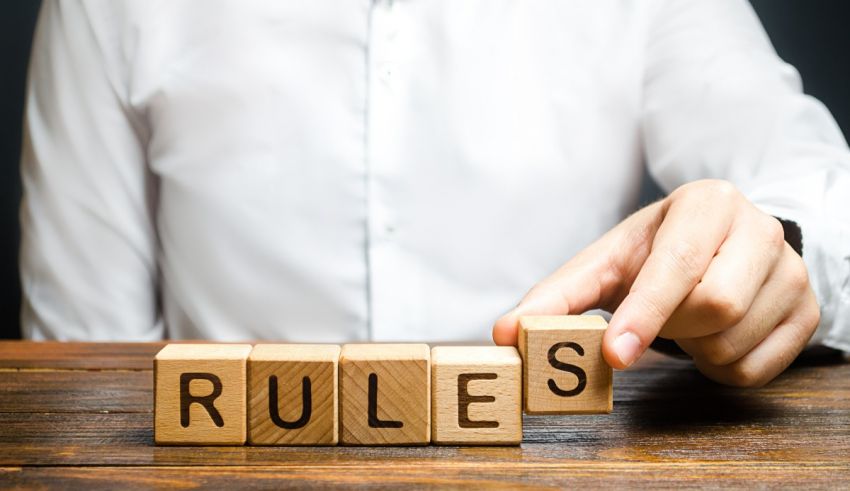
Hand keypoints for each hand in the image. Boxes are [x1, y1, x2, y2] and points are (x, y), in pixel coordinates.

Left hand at [492, 179, 819, 386]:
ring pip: (735, 341)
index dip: (646, 312)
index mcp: (707, 203)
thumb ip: (555, 296)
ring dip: (692, 349)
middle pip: (715, 305)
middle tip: (655, 317)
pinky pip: (757, 370)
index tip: (615, 353)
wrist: (718, 244)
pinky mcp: (807, 311)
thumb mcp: (605, 262)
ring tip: (683, 321)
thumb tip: (505, 334)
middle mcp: (760, 228)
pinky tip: (709, 337)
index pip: (680, 264)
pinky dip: (720, 368)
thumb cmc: (653, 252)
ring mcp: (793, 271)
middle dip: (670, 326)